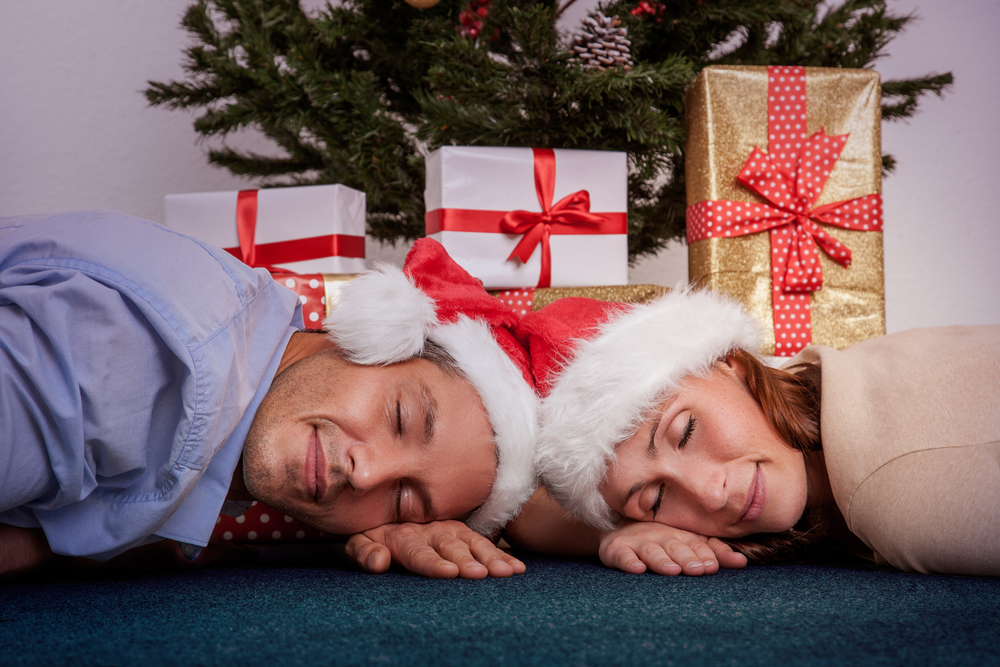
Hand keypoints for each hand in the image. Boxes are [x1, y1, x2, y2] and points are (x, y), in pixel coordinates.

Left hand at [345, 520, 525, 578]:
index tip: (450, 573)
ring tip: (507, 572)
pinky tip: (517, 568)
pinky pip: (484, 542)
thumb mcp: (360, 540)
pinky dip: (501, 555)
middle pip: (451, 548)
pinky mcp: (462, 531)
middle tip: (482, 574)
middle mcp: (430, 531)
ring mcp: (449, 529)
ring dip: (490, 557)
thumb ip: (365, 552)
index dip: (434, 563)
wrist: (384, 506)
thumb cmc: (371, 532)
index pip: (419, 553)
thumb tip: (379, 562)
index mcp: (403, 535)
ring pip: (472, 543)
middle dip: (468, 560)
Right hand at [598, 521, 746, 575]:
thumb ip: (715, 552)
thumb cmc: (662, 540)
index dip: (704, 554)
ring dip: (661, 560)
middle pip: (675, 546)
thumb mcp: (689, 543)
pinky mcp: (616, 548)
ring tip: (672, 571)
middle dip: (686, 557)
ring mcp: (637, 541)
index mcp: (680, 534)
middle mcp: (660, 534)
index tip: (712, 567)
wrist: (619, 532)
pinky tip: (637, 568)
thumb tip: (743, 562)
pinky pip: (622, 555)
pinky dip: (629, 561)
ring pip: (651, 550)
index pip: (695, 544)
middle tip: (697, 570)